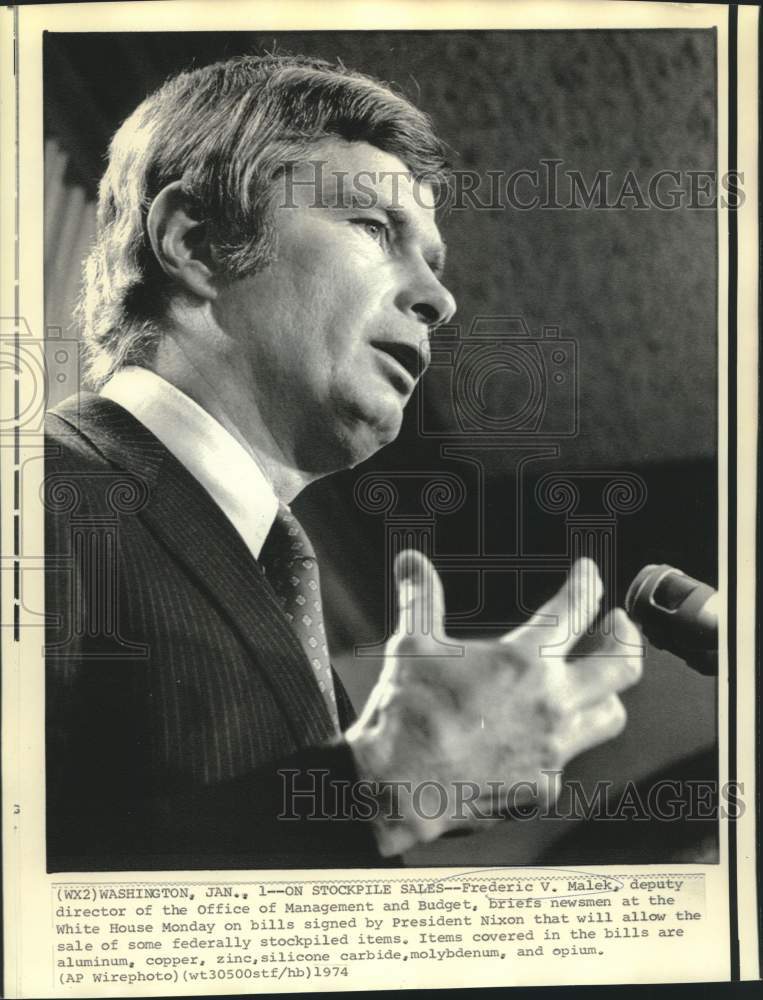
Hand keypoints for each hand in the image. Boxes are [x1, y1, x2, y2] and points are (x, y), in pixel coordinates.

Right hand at [346, 553, 642, 855]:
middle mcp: (550, 703)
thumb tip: (411, 561)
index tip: (588, 574)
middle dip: (626, 638)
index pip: (574, 609)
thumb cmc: (408, 715)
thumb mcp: (412, 644)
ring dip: (606, 694)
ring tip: (596, 683)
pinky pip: (567, 760)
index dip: (586, 584)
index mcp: (523, 661)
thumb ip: (420, 597)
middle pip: (621, 667)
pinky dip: (558, 744)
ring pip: (608, 716)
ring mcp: (552, 749)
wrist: (399, 787)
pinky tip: (541, 737)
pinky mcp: (541, 786)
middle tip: (618, 624)